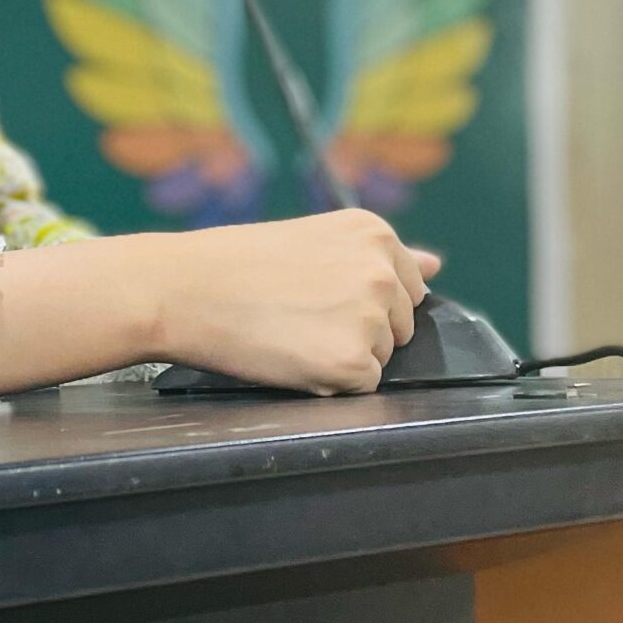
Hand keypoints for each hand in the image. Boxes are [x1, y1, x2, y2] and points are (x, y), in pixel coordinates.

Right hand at [146, 209, 439, 395]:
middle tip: (298, 315)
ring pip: (380, 359)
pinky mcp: (354, 362)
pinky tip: (291, 356)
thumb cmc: (237, 263)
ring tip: (290, 332)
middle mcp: (382, 270)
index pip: (408, 288)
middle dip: (358, 331)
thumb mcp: (317, 240)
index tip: (319, 297)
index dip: (362, 303)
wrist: (185, 287)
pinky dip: (328, 384)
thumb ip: (381, 258)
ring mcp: (371, 316)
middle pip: (398, 327)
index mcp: (375, 233)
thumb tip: (437, 264)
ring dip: (342, 357)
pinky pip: (359, 388)